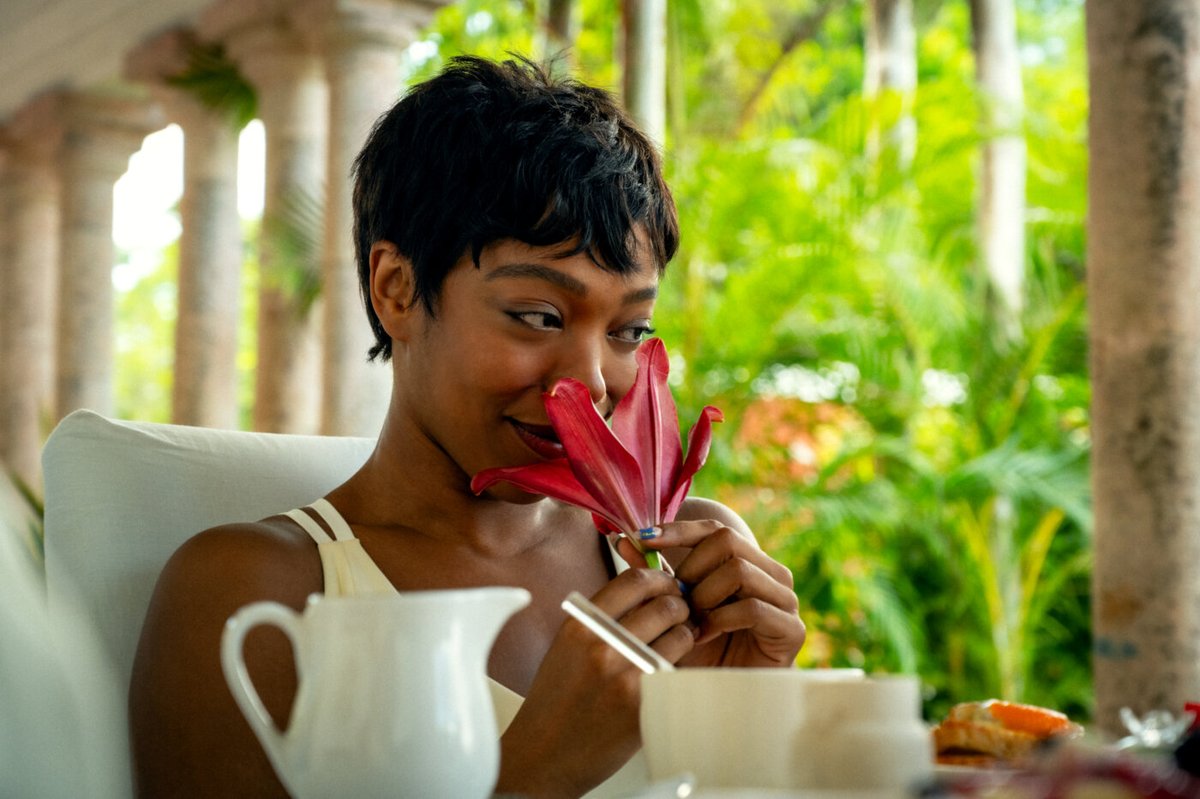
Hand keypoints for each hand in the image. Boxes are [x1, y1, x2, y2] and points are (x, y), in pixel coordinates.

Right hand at [495, 567, 692, 797]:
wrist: (542, 755)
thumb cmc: (556, 700)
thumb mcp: (569, 645)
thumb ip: (603, 616)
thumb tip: (649, 590)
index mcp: (581, 624)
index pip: (634, 581)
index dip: (660, 578)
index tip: (668, 585)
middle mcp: (602, 645)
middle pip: (665, 605)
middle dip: (680, 606)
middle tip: (681, 615)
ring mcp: (625, 675)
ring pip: (680, 635)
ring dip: (685, 635)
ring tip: (676, 643)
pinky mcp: (643, 703)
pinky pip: (678, 670)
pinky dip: (680, 666)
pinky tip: (670, 670)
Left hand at [623, 518, 804, 668]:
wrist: (724, 700)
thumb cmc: (698, 653)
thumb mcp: (672, 611)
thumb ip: (654, 576)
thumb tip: (624, 540)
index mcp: (747, 563)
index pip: (715, 529)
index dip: (679, 530)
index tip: (643, 537)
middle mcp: (770, 575)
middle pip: (728, 540)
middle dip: (691, 568)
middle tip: (676, 599)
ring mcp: (785, 600)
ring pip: (739, 570)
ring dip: (705, 595)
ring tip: (691, 621)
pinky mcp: (792, 629)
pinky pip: (752, 607)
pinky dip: (721, 620)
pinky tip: (705, 636)